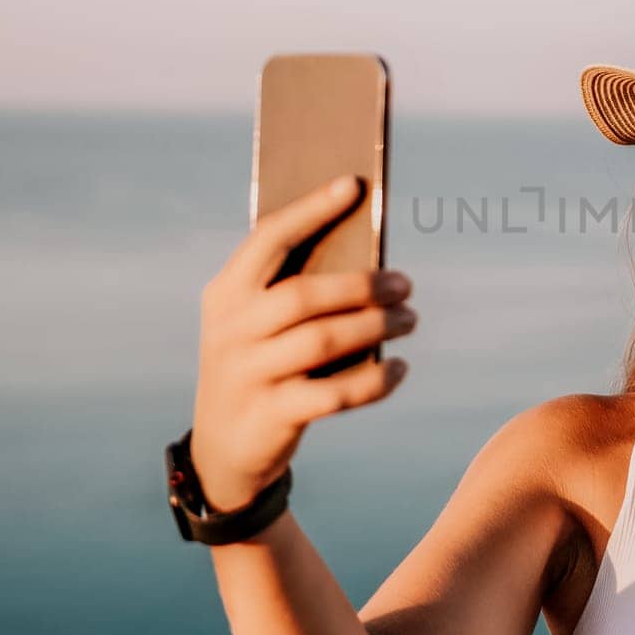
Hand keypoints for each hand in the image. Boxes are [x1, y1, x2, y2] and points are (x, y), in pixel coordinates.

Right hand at [190, 174, 415, 511]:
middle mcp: (231, 329)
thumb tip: (370, 256)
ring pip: (323, 341)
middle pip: (304, 295)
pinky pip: (335, 394)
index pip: (269, 239)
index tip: (353, 185)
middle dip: (363, 285)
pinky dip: (376, 380)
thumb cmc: (260, 364)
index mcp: (226, 292)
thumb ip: (295, 290)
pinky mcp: (271, 415)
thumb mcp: (259, 324)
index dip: (311, 210)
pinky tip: (399, 368)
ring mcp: (247, 374)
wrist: (224, 448)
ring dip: (377, 326)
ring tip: (411, 319)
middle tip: (405, 283)